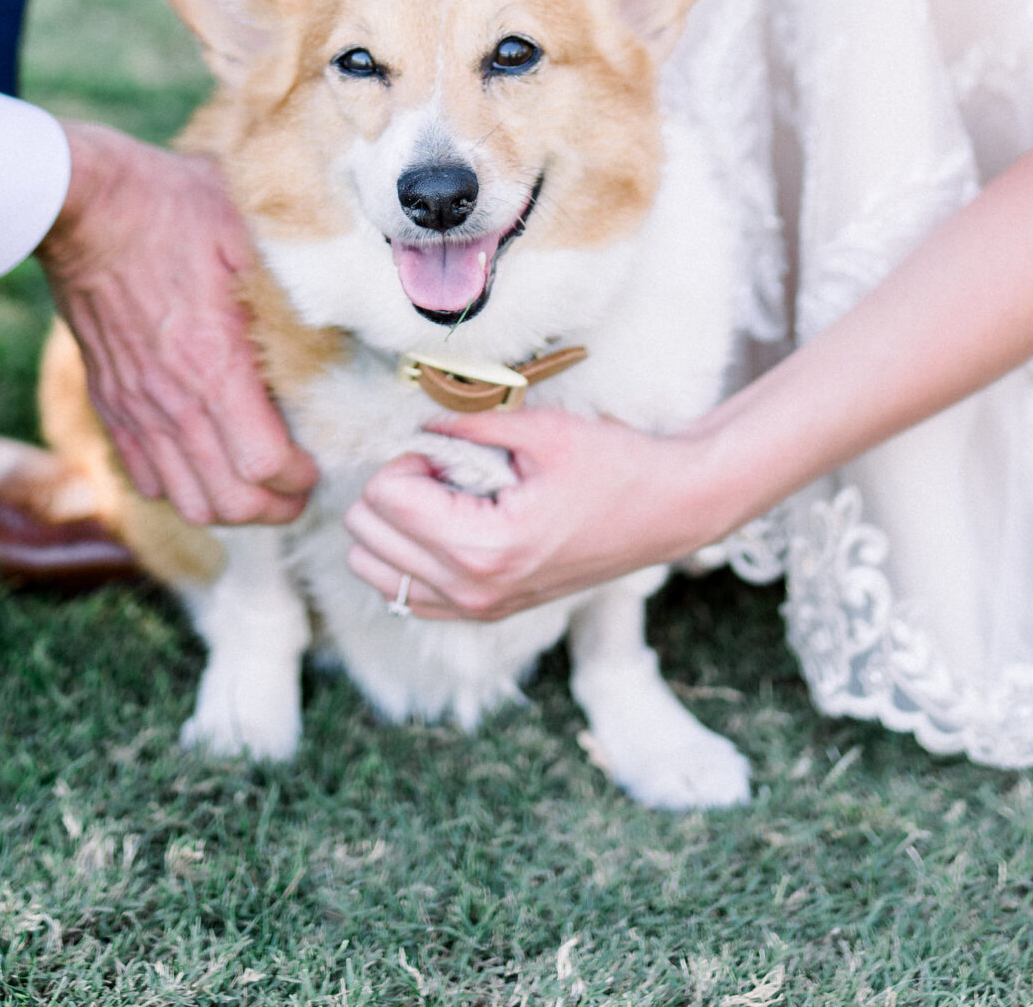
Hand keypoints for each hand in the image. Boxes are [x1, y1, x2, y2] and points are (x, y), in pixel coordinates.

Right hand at [40, 120, 317, 528]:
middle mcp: (171, 400)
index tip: (316, 464)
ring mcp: (135, 404)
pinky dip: (177, 487)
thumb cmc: (170, 207)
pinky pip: (142, 474)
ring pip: (183, 499)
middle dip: (272, 508)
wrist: (83, 204)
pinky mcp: (110, 399)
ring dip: (228, 506)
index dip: (298, 478)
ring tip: (256, 486)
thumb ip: (294, 277)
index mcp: (213, 362)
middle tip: (298, 490)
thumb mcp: (248, 229)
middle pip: (226, 501)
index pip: (263, 464)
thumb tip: (349, 300)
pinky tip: (201, 463)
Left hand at [344, 408, 729, 620]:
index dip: (408, 458)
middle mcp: (474, 591)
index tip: (449, 449)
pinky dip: (408, 557)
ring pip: (377, 572)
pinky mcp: (488, 612)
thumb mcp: (541, 431)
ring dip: (394, 526)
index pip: (384, 500)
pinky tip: (447, 525)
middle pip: (367, 538)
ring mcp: (480, 610)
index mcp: (485, 548)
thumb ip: (466, 424)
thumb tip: (415, 422)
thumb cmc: (613, 467)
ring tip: (445, 497)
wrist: (665, 512)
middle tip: (446, 469)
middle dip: (395, 490)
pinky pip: (409, 596)